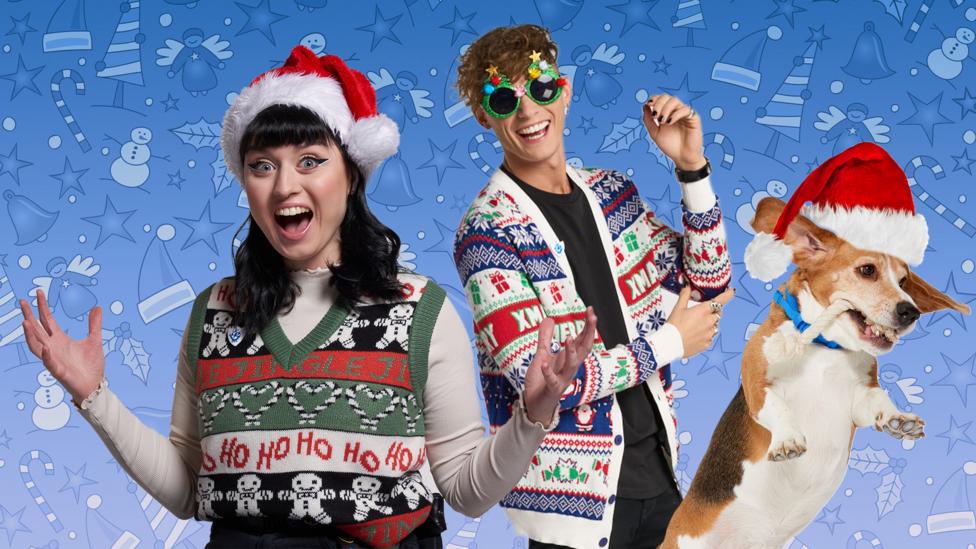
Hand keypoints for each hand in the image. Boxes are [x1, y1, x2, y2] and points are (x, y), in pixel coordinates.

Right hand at [20, 290, 104, 403]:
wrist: (94, 385)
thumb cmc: (91, 365)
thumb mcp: (95, 340)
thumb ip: (94, 324)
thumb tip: (97, 307)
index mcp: (60, 339)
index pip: (47, 320)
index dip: (42, 307)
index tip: (38, 292)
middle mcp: (53, 347)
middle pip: (37, 329)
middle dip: (29, 315)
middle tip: (22, 301)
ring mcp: (53, 359)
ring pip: (36, 345)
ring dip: (31, 334)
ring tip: (26, 321)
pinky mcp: (58, 371)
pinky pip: (49, 363)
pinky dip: (46, 355)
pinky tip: (46, 347)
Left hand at [522, 307, 597, 423]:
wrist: (534, 404)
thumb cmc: (541, 381)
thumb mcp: (542, 354)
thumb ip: (546, 338)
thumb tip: (550, 319)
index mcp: (569, 358)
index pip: (583, 340)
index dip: (588, 326)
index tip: (591, 310)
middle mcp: (570, 368)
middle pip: (584, 349)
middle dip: (589, 333)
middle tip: (593, 317)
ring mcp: (563, 379)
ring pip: (572, 365)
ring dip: (572, 351)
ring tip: (570, 337)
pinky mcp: (552, 389)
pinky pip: (553, 381)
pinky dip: (549, 372)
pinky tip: (544, 363)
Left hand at [642, 94, 704, 170]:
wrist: (682, 157)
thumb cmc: (669, 146)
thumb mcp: (654, 133)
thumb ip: (648, 120)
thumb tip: (644, 105)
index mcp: (666, 113)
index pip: (660, 99)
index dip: (654, 98)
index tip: (648, 104)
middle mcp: (675, 111)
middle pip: (667, 97)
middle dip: (658, 104)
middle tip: (655, 117)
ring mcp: (684, 114)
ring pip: (675, 101)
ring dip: (666, 108)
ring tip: (662, 121)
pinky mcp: (694, 118)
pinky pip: (686, 109)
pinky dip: (676, 114)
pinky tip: (670, 122)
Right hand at [667, 286, 734, 357]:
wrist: (669, 345)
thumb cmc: (673, 326)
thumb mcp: (678, 308)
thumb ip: (684, 296)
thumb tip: (687, 286)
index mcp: (703, 310)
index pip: (721, 300)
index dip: (727, 295)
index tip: (731, 292)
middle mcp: (709, 321)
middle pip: (717, 314)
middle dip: (712, 313)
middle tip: (700, 314)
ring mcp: (709, 334)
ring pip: (714, 326)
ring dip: (709, 324)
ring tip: (694, 327)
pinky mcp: (707, 344)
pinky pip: (710, 337)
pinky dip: (705, 335)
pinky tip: (694, 336)